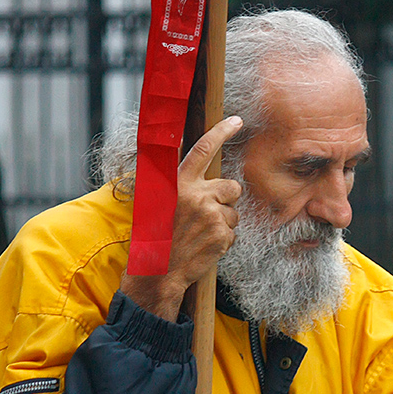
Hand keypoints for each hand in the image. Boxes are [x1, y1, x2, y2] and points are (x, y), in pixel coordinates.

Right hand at [121, 117, 243, 319]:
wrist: (158, 272)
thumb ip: (177, 182)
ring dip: (224, 222)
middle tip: (207, 215)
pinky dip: (223, 240)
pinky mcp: (222, 235)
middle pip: (232, 187)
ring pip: (234, 212)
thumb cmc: (156, 237)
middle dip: (227, 199)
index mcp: (179, 183)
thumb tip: (184, 157)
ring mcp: (212, 215)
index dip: (221, 132)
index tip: (236, 121)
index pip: (204, 149)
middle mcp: (197, 195)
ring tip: (201, 233)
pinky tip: (205, 246)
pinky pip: (233, 233)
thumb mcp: (157, 202)